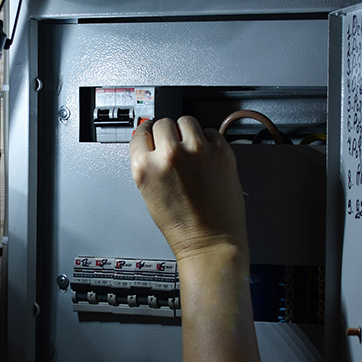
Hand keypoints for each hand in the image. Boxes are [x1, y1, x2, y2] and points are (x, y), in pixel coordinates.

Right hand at [129, 116, 248, 262]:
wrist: (210, 240)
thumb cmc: (181, 225)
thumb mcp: (148, 193)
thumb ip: (148, 164)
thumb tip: (151, 143)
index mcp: (145, 166)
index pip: (140, 131)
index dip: (147, 134)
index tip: (153, 135)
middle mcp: (169, 154)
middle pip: (163, 122)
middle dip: (167, 133)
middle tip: (174, 145)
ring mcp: (197, 150)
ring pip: (186, 120)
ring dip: (187, 131)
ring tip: (191, 149)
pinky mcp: (220, 151)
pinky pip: (210, 131)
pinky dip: (208, 140)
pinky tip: (206, 156)